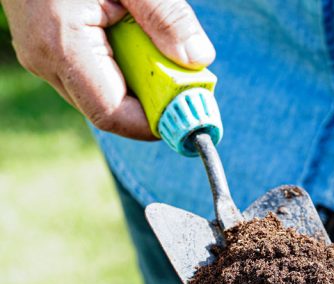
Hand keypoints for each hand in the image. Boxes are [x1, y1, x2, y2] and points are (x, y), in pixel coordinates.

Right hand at [1, 0, 214, 138]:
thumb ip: (166, 17)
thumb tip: (198, 59)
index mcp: (63, 45)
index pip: (112, 114)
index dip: (154, 123)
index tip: (191, 114)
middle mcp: (46, 61)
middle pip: (109, 109)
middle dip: (151, 101)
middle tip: (185, 80)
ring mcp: (43, 57)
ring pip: (100, 94)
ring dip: (137, 81)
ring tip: (157, 49)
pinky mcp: (48, 50)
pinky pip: (91, 75)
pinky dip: (121, 66)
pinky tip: (133, 38)